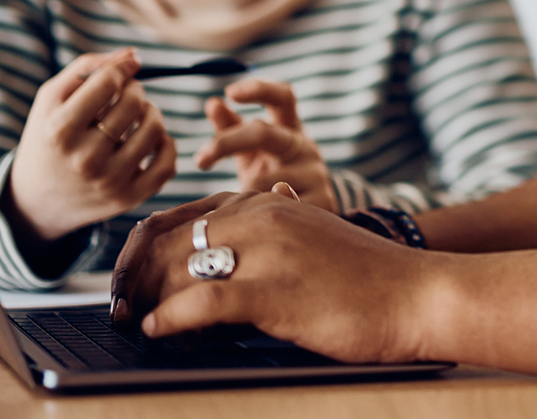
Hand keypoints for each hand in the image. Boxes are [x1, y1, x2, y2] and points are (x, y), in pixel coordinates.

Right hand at [6, 49, 175, 243]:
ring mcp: (108, 182)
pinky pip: (167, 164)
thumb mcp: (51, 99)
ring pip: (154, 130)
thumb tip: (133, 55)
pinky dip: (166, 144)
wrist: (36, 200)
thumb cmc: (47, 137)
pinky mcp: (128, 199)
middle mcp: (84, 159)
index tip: (120, 73)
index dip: (120, 69)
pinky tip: (150, 139)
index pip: (108, 82)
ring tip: (138, 113)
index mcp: (60, 130)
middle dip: (135, 90)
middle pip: (134, 104)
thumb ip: (88, 68)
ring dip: (152, 113)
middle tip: (126, 94)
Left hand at [108, 183, 431, 362]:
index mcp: (267, 203)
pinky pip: (201, 302)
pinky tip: (157, 333)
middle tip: (117, 310)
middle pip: (168, 239)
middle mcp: (261, 216)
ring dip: (143, 299)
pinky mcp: (274, 291)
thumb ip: (273, 232)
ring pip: (177, 266)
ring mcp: (267, 252)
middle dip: (131, 276)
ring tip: (133, 324)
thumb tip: (232, 241)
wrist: (420, 294)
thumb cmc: (369, 279)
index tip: (128, 281)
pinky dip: (169, 319)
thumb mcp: (312, 240)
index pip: (179, 216)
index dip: (141, 250)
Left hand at [194, 78, 335, 209]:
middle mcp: (306, 147)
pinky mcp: (323, 202)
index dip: (259, 89)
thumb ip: (232, 127)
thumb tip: (213, 103)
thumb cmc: (274, 173)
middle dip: (227, 143)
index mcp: (291, 128)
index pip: (283, 97)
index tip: (231, 92)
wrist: (310, 217)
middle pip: (266, 133)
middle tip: (199, 160)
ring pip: (263, 180)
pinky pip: (278, 207)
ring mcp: (316, 174)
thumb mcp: (252, 151)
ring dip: (243, 193)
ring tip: (236, 208)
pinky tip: (254, 223)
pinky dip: (260, 215)